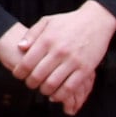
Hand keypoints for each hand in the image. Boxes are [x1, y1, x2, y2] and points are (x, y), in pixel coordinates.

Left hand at [0, 2, 115, 115]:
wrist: (96, 20)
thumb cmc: (70, 21)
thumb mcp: (48, 21)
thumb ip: (32, 34)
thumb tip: (20, 47)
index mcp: (47, 40)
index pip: (26, 63)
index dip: (19, 73)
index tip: (19, 75)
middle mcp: (59, 51)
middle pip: (37, 76)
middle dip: (30, 83)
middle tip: (31, 83)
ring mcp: (73, 61)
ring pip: (52, 84)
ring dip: (44, 90)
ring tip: (43, 88)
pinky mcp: (85, 69)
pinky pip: (70, 88)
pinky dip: (60, 95)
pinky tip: (55, 95)